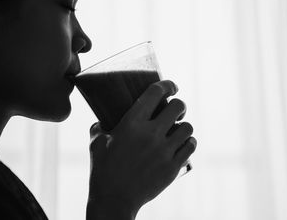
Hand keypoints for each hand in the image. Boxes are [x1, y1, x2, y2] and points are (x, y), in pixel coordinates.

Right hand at [87, 80, 196, 218]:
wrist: (114, 201)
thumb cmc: (103, 171)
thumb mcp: (96, 144)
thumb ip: (100, 127)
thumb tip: (103, 120)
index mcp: (132, 123)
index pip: (156, 93)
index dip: (168, 85)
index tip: (171, 87)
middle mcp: (151, 134)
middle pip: (178, 107)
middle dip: (178, 105)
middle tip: (174, 110)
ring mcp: (164, 151)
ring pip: (188, 127)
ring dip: (184, 126)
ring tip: (178, 129)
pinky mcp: (172, 167)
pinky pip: (190, 147)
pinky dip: (188, 142)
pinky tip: (183, 143)